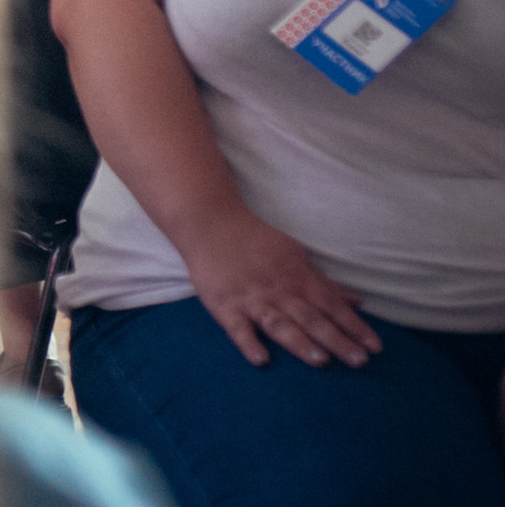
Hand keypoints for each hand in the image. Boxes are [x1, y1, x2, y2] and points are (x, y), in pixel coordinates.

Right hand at [177, 207, 380, 367]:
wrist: (208, 223)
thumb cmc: (255, 241)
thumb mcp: (294, 255)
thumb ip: (323, 282)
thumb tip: (357, 301)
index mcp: (296, 276)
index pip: (331, 305)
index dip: (354, 325)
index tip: (375, 347)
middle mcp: (277, 289)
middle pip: (311, 317)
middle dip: (336, 339)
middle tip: (360, 361)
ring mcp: (250, 298)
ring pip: (279, 324)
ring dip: (300, 342)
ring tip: (321, 361)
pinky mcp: (223, 305)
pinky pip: (236, 327)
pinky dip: (248, 343)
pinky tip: (261, 360)